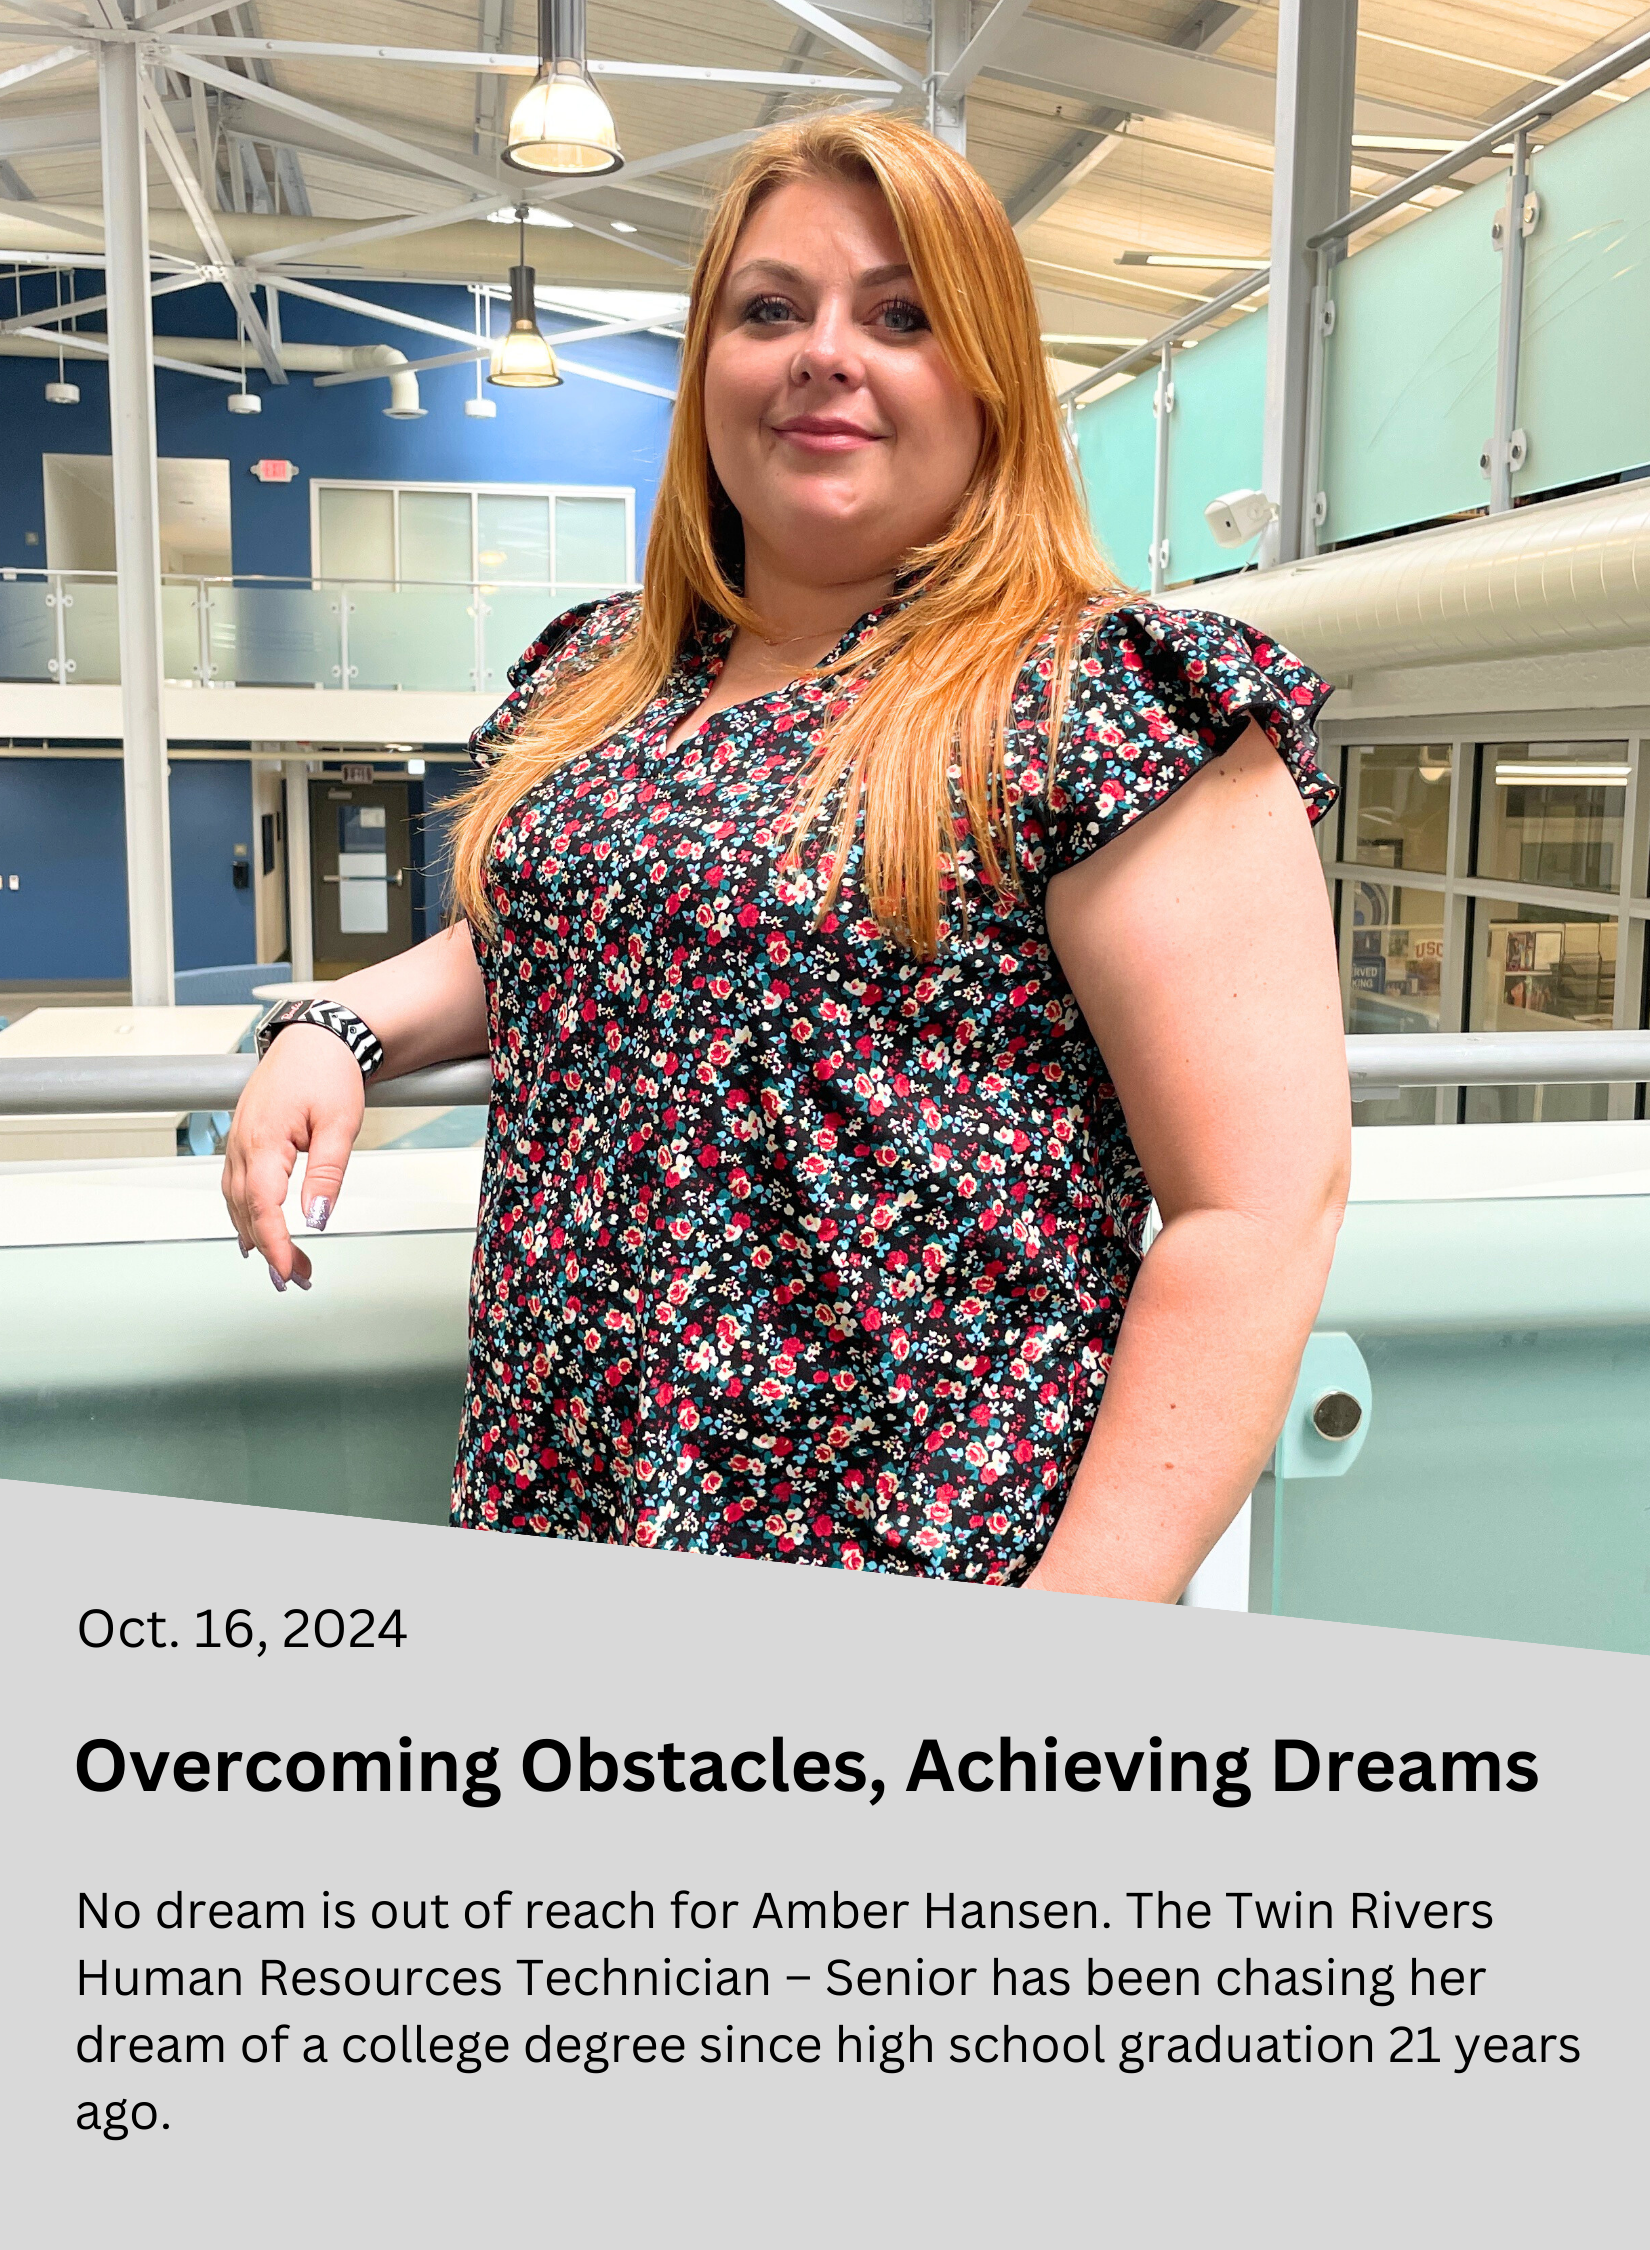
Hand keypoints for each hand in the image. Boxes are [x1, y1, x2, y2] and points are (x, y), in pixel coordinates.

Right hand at [221, 1025, 365, 1289]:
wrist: (316, 1038)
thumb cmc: (327, 1072)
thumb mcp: (340, 1125)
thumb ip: (327, 1173)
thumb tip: (318, 1217)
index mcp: (264, 1140)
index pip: (262, 1206)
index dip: (274, 1244)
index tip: (288, 1272)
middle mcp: (242, 1144)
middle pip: (247, 1211)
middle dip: (270, 1250)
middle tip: (297, 1279)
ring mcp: (238, 1142)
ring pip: (235, 1202)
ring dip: (257, 1237)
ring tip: (284, 1267)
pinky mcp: (242, 1141)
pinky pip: (235, 1187)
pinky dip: (244, 1215)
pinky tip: (254, 1234)